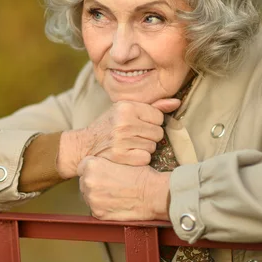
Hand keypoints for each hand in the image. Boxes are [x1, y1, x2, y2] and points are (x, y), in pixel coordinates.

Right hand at [58, 98, 179, 178]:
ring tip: (130, 144)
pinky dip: (140, 158)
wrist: (85, 144)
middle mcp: (124, 122)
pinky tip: (129, 154)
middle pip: (158, 132)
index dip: (152, 122)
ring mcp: (121, 140)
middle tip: (134, 136)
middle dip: (149, 135)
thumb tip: (177, 102)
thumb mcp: (126, 109)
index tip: (139, 124)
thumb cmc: (109, 125)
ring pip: (153, 146)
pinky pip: (145, 158)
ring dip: (144, 147)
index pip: (158, 116)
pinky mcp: (120, 156)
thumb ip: (153, 106)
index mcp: (126, 107)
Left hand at [77, 156, 170, 220]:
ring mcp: (92, 199)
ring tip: (116, 193)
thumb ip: (104, 164)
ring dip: (98, 195)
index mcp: (92, 165)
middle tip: (111, 184)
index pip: (83, 167)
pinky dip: (104, 207)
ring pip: (89, 196)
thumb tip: (99, 168)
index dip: (94, 169)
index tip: (103, 173)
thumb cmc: (141, 175)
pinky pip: (95, 209)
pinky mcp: (98, 214)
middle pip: (84, 182)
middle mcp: (88, 182)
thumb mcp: (120, 160)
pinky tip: (117, 203)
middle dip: (95, 183)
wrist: (153, 193)